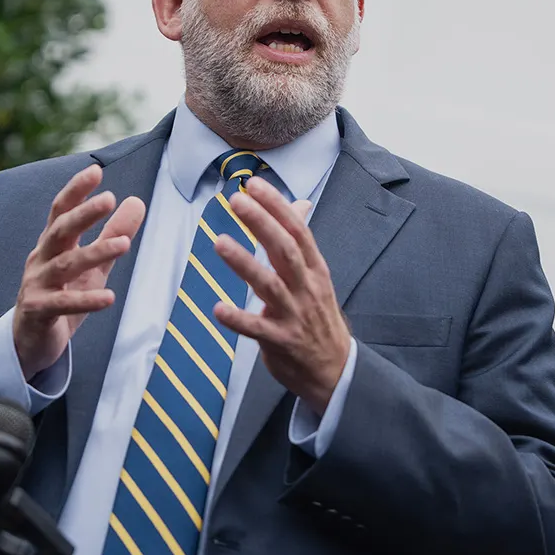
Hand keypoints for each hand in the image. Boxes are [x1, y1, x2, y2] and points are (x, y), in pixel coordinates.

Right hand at [13, 164, 144, 378]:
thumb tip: (136, 202)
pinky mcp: (38, 312)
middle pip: (60, 231)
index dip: (76, 191)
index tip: (95, 171)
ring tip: (124, 245)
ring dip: (94, 253)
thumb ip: (112, 234)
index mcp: (52, 245)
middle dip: (83, 214)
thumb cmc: (60, 296)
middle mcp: (41, 260)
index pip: (61, 211)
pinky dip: (85, 300)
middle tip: (109, 199)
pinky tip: (108, 297)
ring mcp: (36, 285)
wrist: (28, 342)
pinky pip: (62, 304)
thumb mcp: (92, 265)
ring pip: (65, 265)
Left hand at [211, 177, 350, 414]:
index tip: (254, 185)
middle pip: (285, 250)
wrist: (336, 369)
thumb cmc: (319, 317)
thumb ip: (301, 243)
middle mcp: (307, 288)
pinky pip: (257, 329)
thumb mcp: (316, 276)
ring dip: (244, 263)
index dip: (276, 206)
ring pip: (269, 285)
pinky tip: (217, 308)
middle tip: (235, 201)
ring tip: (219, 243)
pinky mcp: (282, 342)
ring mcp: (295, 315)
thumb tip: (300, 204)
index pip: (297, 230)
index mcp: (315, 269)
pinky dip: (238, 319)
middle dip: (261, 223)